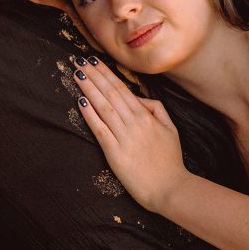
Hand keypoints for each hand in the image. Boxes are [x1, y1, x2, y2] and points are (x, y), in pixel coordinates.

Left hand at [70, 55, 188, 211]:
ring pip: (103, 107)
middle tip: (80, 61)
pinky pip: (99, 129)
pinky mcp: (115, 153)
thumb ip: (156, 109)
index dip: (106, 74)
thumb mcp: (171, 129)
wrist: (169, 188)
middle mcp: (134, 123)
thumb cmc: (170, 160)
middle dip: (94, 76)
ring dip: (89, 89)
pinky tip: (80, 101)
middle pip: (110, 93)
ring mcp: (124, 137)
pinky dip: (89, 114)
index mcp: (146, 116)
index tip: (94, 62)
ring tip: (77, 75)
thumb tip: (138, 98)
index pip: (122, 89)